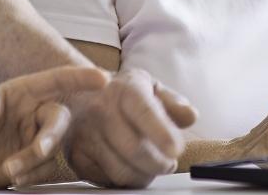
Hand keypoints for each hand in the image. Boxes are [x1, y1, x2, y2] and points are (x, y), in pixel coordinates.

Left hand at [0, 65, 106, 188]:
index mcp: (21, 93)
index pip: (55, 80)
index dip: (79, 78)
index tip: (102, 79)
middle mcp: (34, 113)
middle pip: (58, 118)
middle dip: (52, 136)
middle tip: (39, 151)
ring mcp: (36, 138)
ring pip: (54, 147)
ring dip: (36, 161)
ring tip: (9, 171)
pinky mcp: (37, 163)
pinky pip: (48, 168)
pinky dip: (36, 175)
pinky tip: (16, 179)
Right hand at [56, 69, 196, 187]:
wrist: (77, 94)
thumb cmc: (122, 94)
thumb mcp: (150, 87)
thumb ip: (173, 102)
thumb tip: (191, 116)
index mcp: (124, 89)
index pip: (144, 112)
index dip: (161, 132)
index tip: (176, 150)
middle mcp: (100, 109)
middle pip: (134, 149)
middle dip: (159, 164)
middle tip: (169, 164)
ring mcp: (84, 134)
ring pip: (121, 171)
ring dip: (143, 176)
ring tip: (151, 166)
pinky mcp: (76, 157)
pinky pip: (105, 180)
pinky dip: (124, 180)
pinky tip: (130, 167)